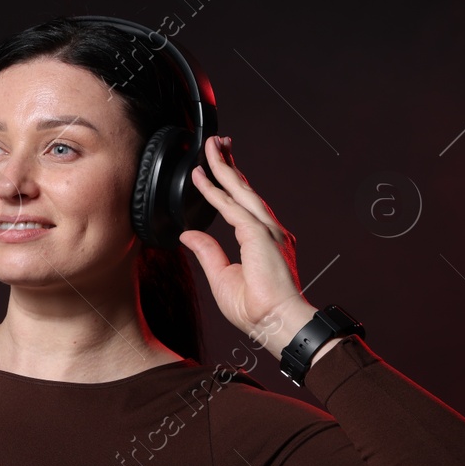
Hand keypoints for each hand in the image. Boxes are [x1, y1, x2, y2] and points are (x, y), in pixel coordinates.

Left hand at [176, 136, 316, 353]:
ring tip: (210, 146)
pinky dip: (215, 191)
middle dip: (229, 163)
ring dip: (223, 166)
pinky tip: (201, 178)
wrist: (276, 323)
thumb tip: (188, 234)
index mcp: (262, 240)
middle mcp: (269, 230)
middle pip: (245, 189)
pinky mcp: (260, 235)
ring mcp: (268, 231)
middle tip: (217, 142)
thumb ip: (207, 251)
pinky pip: (232, 207)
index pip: (243, 203)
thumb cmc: (255, 309)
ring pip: (240, 190)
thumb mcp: (221, 276)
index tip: (212, 168)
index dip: (227, 184)